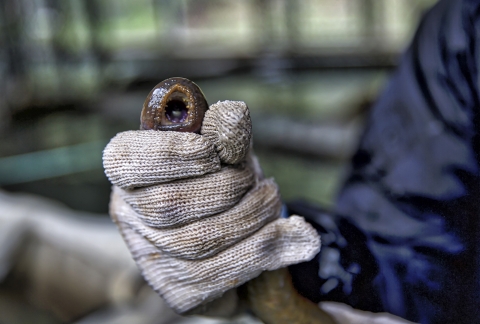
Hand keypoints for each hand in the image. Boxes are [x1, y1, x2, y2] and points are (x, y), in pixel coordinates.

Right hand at [103, 100, 319, 313]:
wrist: (238, 236)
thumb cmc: (223, 183)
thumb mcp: (227, 151)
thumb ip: (227, 132)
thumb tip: (234, 114)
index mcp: (131, 173)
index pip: (127, 160)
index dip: (171, 154)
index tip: (212, 152)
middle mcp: (130, 218)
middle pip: (171, 204)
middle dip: (227, 187)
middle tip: (257, 180)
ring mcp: (151, 260)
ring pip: (200, 241)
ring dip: (252, 216)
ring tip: (272, 200)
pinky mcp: (179, 294)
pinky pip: (222, 275)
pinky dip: (265, 250)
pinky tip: (293, 236)